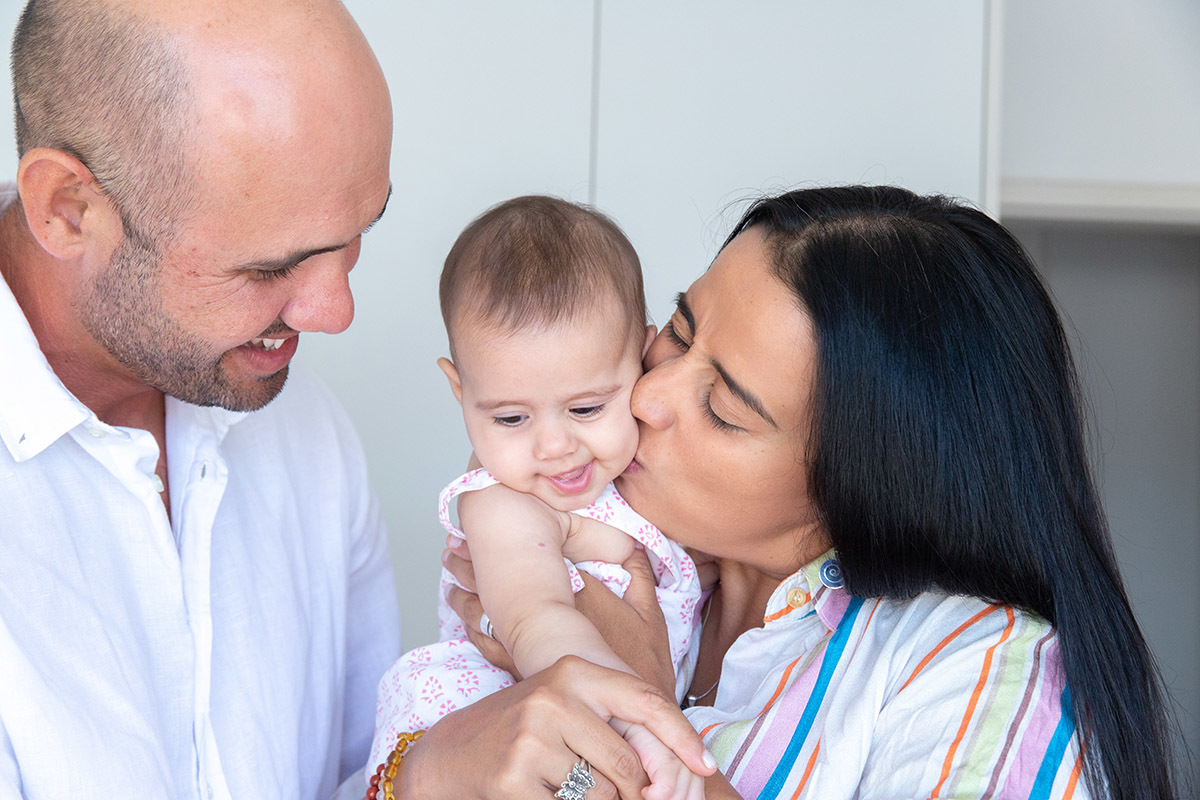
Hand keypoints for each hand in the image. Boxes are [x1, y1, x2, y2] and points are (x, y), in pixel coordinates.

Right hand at [398, 656, 716, 799]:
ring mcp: (532, 738)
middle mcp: (553, 697)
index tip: (706, 767)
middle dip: (631, 793)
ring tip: (561, 787)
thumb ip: (610, 721)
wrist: (446, 755)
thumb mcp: (563, 707)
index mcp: (572, 672)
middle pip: (629, 764)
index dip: (682, 738)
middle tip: (605, 790)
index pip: (645, 702)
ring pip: (604, 795)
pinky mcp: (514, 779)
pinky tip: (541, 796)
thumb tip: (670, 765)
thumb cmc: (518, 732)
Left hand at [444, 538, 676, 692]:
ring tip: (450, 563)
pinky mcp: (519, 668)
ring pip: (485, 608)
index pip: (534, 557)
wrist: (628, 725)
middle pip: (499, 579)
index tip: (487, 526)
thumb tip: (634, 547)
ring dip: (466, 586)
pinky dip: (469, 619)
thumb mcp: (651, 619)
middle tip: (454, 542)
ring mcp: (529, 643)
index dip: (505, 540)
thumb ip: (641, 578)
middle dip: (475, 559)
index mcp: (578, 595)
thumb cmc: (641, 669)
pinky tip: (460, 608)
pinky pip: (484, 639)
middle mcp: (547, 615)